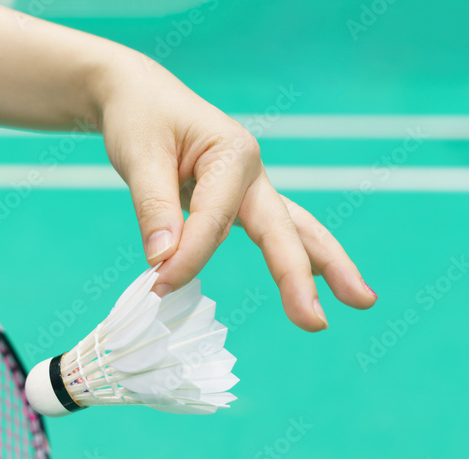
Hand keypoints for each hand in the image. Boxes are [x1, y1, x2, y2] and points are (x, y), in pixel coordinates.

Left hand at [98, 54, 375, 330]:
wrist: (139, 97)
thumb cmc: (139, 119)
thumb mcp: (138, 156)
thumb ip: (153, 208)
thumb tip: (163, 262)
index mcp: (232, 153)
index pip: (215, 219)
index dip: (188, 256)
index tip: (158, 285)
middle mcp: (250, 171)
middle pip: (282, 228)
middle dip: (297, 276)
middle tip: (314, 322)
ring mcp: (249, 187)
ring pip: (293, 230)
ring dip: (323, 267)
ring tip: (359, 301)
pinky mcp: (238, 201)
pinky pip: (272, 232)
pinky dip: (295, 256)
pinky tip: (316, 284)